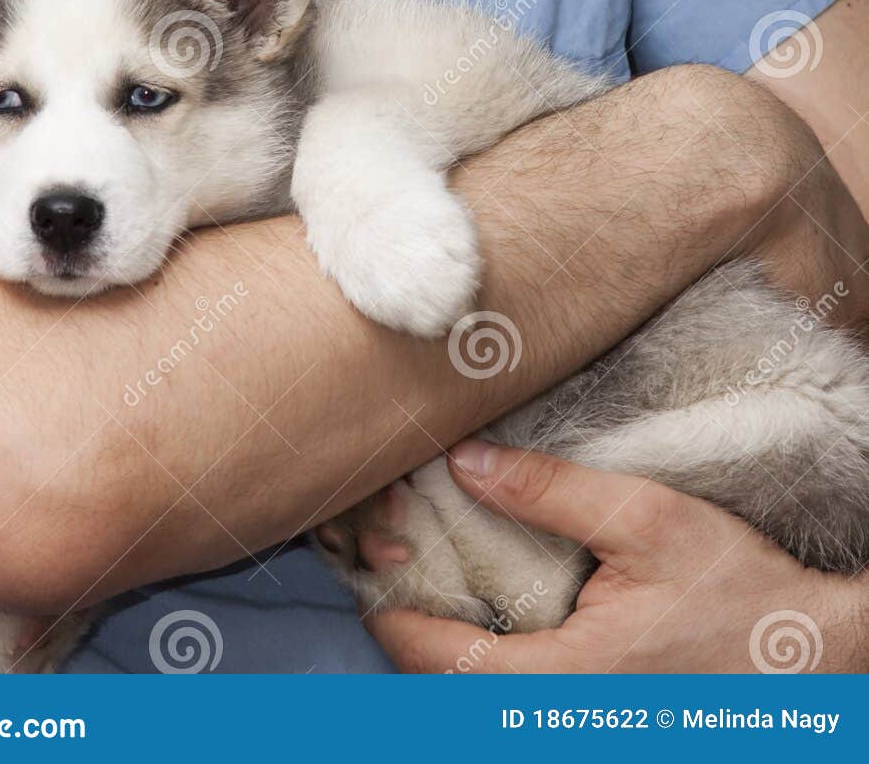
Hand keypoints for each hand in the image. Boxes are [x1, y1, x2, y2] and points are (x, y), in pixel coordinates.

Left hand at [364, 441, 867, 673]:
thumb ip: (549, 493)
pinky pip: (505, 692)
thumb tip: (462, 461)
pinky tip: (476, 596)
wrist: (809, 661)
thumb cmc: (735, 592)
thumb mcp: (645, 520)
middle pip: (437, 683)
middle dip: (401, 613)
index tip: (372, 542)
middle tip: (388, 540)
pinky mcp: (583, 711)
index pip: (431, 658)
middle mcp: (552, 717)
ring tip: (422, 560)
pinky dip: (475, 647)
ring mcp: (569, 720)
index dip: (386, 601)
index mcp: (558, 681)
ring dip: (435, 632)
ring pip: (469, 692)